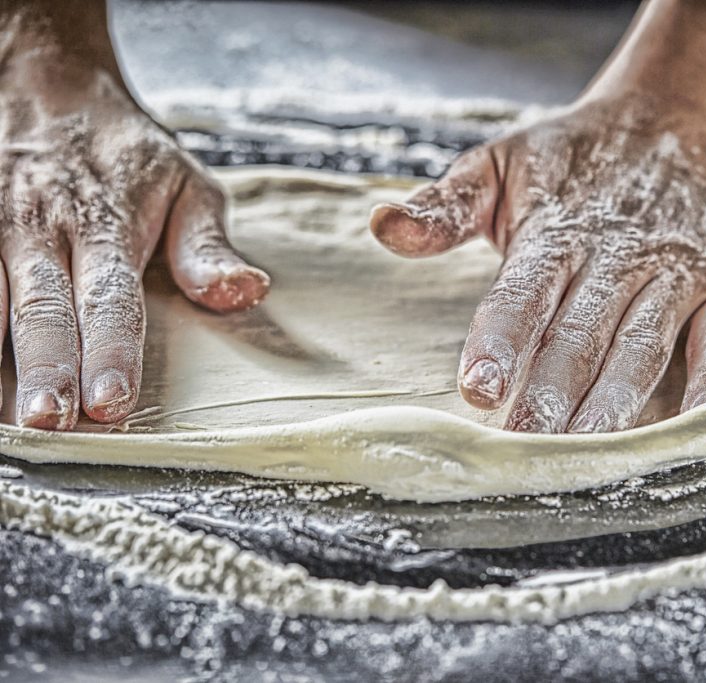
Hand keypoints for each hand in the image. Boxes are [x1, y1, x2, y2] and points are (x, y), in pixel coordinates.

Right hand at [0, 43, 268, 429]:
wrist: (45, 85)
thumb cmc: (124, 154)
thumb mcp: (185, 185)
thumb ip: (207, 246)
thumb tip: (246, 292)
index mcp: (106, 225)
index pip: (111, 298)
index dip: (111, 350)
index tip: (112, 400)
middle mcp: (41, 228)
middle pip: (43, 307)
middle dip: (45, 367)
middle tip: (47, 422)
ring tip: (2, 412)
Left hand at [371, 100, 705, 432]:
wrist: (677, 124)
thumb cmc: (579, 161)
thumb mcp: (503, 166)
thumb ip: (446, 207)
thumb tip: (382, 225)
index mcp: (557, 231)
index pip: (524, 292)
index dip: (502, 339)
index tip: (478, 388)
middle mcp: (620, 254)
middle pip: (582, 334)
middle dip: (552, 395)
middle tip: (524, 447)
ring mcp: (679, 273)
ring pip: (645, 345)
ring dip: (618, 401)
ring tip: (590, 452)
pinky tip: (689, 429)